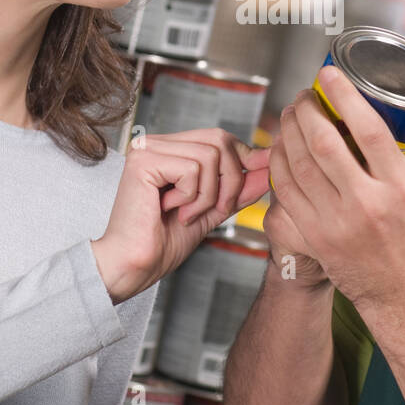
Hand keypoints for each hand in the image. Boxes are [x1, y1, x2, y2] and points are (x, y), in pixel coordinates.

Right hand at [93, 128, 270, 302]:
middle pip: (219, 140)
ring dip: (209, 194)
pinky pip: (192, 169)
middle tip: (217, 209)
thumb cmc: (162, 242)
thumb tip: (269, 167)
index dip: (245, 157)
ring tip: (188, 213)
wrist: (135, 266)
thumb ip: (238, 188)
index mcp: (169, 150)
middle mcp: (156, 143)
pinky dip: (192, 196)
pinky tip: (172, 210)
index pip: (219, 138)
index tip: (263, 173)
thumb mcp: (212, 210)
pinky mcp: (143, 161)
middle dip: (230, 179)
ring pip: (209, 156)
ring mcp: (147, 148)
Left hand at [267, 64, 404, 312]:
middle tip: (305, 94)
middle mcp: (367, 205)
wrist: (404, 291)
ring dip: (289, 131)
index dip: (345, 97)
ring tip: (292, 112)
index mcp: (401, 187)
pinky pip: (286, 190)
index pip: (369, 132)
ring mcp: (336, 222)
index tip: (329, 74)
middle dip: (307, 110)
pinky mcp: (314, 235)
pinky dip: (279, 162)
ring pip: (300, 165)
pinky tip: (282, 145)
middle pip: (325, 145)